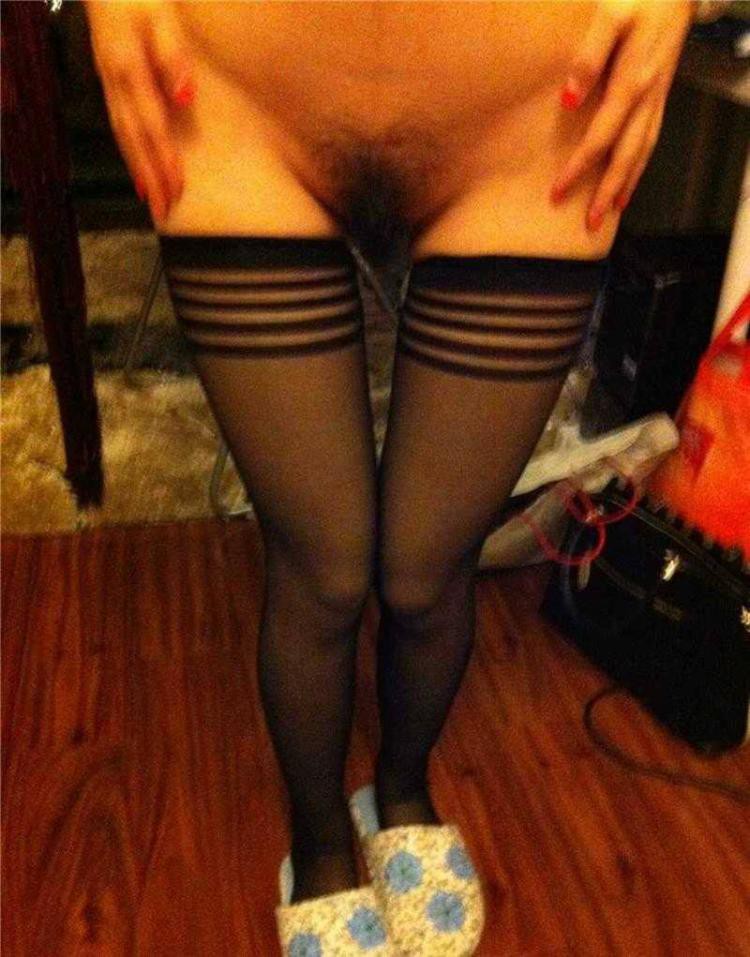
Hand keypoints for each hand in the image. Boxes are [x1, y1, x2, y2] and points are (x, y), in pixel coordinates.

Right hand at [82, 0, 194, 220]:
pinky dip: (130, 154)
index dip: (163, 157)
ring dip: (139, 171)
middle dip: (150, 176)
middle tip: (165, 208)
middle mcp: (113, 81)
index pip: (150, 122)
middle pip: (134, 138)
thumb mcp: (160, 15)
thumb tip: (185, 96)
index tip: (177, 185)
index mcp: (127, 66)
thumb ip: (173, 55)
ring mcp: (109, 84)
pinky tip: (140, 174)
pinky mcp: (111, 83)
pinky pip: (120, 127)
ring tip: (154, 202)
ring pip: (124, 136)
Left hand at [550, 0, 694, 230]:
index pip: (601, 136)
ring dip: (625, 185)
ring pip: (643, 150)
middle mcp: (648, 95)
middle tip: (589, 223)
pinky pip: (651, 138)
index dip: (579, 167)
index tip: (557, 192)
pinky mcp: (660, 93)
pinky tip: (628, 180)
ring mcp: (657, 96)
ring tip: (609, 214)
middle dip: (606, 191)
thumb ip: (588, 56)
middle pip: (626, 154)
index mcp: (633, 80)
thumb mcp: (611, 13)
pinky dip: (639, 164)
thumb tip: (568, 101)